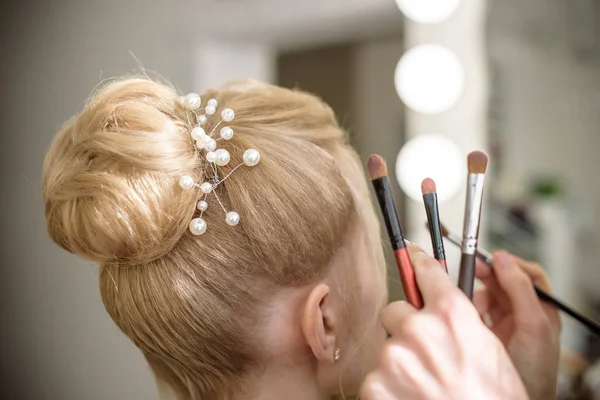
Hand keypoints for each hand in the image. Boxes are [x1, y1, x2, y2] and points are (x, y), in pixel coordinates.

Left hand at [360, 244, 528, 399]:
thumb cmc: (494, 399)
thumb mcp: (489, 349)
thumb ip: (459, 321)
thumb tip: (439, 308)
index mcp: (452, 315)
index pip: (426, 273)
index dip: (419, 263)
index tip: (412, 255)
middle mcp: (419, 328)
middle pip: (396, 311)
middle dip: (406, 328)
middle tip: (424, 356)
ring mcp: (395, 356)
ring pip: (387, 348)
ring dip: (400, 364)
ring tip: (424, 388)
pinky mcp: (375, 384)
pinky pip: (376, 377)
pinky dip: (388, 389)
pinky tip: (411, 399)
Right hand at [474, 251, 560, 399]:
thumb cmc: (534, 373)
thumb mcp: (534, 326)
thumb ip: (520, 290)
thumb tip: (504, 260)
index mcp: (541, 308)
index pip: (527, 274)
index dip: (509, 264)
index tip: (491, 258)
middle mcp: (523, 314)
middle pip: (503, 282)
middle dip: (487, 275)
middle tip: (472, 269)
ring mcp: (504, 324)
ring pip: (486, 295)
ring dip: (477, 296)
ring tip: (473, 305)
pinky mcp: (487, 334)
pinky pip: (475, 312)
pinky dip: (469, 311)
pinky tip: (469, 318)